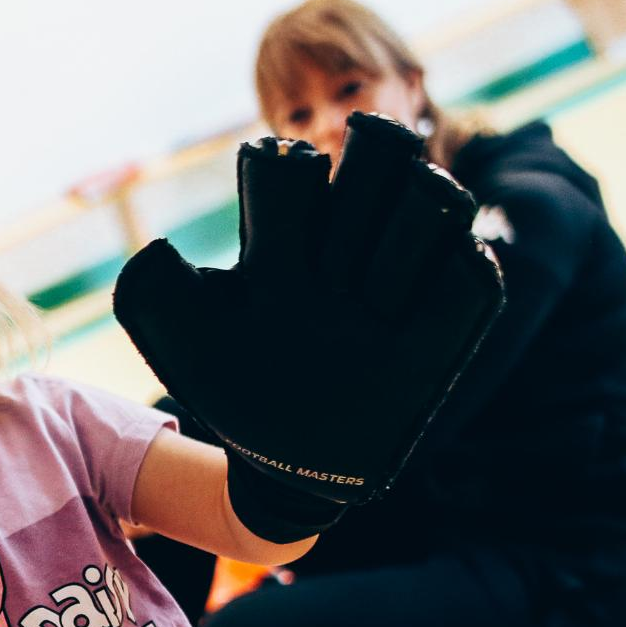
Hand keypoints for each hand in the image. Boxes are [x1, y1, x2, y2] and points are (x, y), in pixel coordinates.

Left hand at [113, 112, 502, 541]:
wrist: (287, 470)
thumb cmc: (234, 392)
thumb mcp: (184, 348)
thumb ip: (153, 295)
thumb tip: (155, 249)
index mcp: (284, 237)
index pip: (292, 171)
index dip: (282, 181)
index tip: (267, 226)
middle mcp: (348, 246)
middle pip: (378, 156)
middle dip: (363, 175)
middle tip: (332, 245)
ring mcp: (401, 284)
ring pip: (433, 200)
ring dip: (413, 218)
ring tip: (377, 279)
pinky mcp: (445, 333)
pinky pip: (472, 282)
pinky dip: (460, 273)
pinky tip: (431, 293)